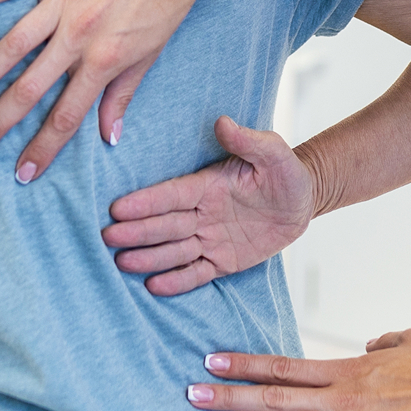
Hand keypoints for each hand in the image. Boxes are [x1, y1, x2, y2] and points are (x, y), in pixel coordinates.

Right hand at [0, 0, 223, 181]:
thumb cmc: (167, 2)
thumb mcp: (150, 54)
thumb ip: (123, 95)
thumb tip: (109, 138)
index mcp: (104, 60)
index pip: (65, 116)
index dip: (42, 148)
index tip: (21, 173)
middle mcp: (79, 35)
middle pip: (29, 88)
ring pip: (12, 44)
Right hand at [102, 117, 316, 296]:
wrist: (301, 201)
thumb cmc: (285, 171)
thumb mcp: (273, 153)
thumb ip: (249, 140)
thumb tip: (223, 123)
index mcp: (207, 186)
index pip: (171, 195)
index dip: (146, 202)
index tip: (118, 207)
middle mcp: (202, 213)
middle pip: (165, 224)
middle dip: (138, 231)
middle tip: (108, 237)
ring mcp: (210, 238)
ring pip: (175, 250)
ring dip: (149, 257)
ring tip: (122, 263)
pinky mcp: (223, 261)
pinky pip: (198, 273)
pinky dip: (177, 281)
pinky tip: (154, 287)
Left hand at [184, 328, 410, 410]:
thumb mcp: (407, 340)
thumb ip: (383, 342)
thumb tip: (370, 344)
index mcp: (345, 371)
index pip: (282, 367)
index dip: (244, 365)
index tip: (211, 362)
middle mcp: (341, 402)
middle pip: (274, 401)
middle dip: (229, 399)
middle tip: (192, 397)